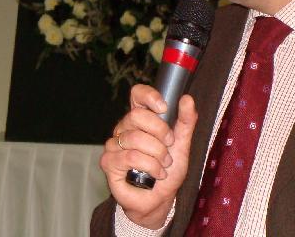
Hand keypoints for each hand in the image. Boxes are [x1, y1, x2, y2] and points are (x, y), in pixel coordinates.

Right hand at [99, 84, 197, 229]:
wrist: (161, 199)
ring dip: (157, 154)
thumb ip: (186, 121)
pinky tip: (156, 174)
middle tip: (169, 145)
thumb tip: (187, 99)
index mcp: (141, 119)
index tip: (163, 107)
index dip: (149, 96)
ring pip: (135, 138)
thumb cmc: (168, 170)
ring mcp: (113, 144)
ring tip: (164, 165)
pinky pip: (130, 157)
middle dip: (160, 132)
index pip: (137, 95)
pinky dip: (150, 167)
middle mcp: (124, 128)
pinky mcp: (108, 161)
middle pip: (137, 115)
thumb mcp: (183, 144)